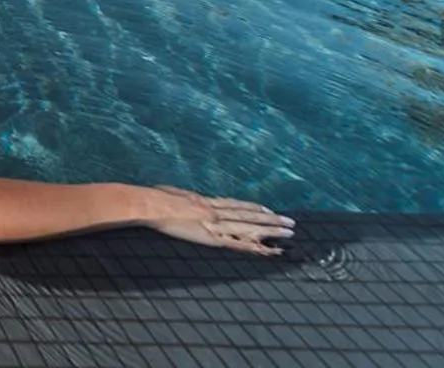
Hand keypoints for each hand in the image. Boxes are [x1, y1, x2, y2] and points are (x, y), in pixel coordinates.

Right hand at [141, 186, 293, 255]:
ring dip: (271, 230)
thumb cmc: (154, 198)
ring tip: (289, 234)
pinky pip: (238, 244)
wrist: (151, 204)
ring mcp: (215, 224)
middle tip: (291, 223)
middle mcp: (215, 211)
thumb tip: (176, 196)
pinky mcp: (212, 237)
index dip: (253, 208)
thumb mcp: (170, 193)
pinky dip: (254, 247)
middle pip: (249, 215)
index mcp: (206, 202)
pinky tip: (268, 250)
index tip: (269, 210)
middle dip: (271, 219)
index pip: (235, 205)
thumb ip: (180, 196)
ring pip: (249, 227)